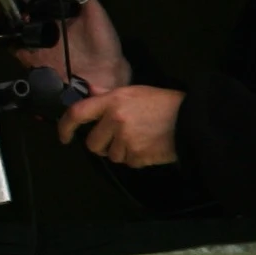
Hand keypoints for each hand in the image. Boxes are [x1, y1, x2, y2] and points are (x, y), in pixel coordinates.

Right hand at [10, 0, 129, 90]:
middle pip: (21, 16)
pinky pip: (15, 49)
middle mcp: (46, 29)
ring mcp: (38, 44)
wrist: (104, 74)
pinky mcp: (34, 60)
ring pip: (14, 31)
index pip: (37, 2)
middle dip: (6, 8)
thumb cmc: (103, 41)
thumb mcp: (94, 11)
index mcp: (59, 16)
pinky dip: (4, 42)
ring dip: (2, 23)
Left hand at [59, 86, 182, 166]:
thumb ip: (108, 95)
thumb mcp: (134, 92)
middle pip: (93, 144)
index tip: (64, 136)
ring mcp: (126, 139)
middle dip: (103, 145)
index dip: (65, 126)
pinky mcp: (137, 155)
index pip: (78, 113)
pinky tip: (150, 146)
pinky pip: (128, 162)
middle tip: (119, 138)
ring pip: (111, 155)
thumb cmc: (163, 104)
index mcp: (113, 101)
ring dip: (123, 151)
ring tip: (141, 138)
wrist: (191, 120)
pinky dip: (137, 158)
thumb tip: (89, 92)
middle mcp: (115, 119)